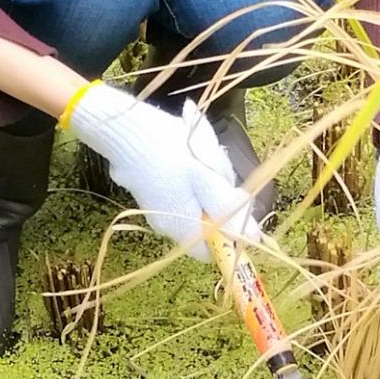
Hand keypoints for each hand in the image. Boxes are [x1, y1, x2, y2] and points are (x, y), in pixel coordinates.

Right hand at [69, 83, 261, 260]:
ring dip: (205, 175)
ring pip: (195, 197)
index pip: (214, 251)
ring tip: (200, 149)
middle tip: (217, 167)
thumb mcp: (207, 179)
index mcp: (183, 229)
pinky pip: (180, 184)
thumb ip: (229, 209)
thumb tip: (254, 237)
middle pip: (207, 220)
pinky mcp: (150, 186)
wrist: (125, 127)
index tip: (236, 203)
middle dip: (218, 194)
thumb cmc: (169, 153)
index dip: (230, 232)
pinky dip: (189, 167)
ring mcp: (156, 205)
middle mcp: (167, 224)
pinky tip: (186, 144)